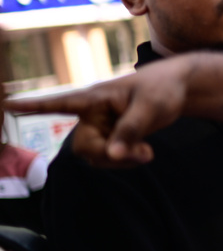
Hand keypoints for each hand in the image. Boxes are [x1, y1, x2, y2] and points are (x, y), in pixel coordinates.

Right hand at [4, 56, 191, 165]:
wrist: (178, 90)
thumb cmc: (162, 89)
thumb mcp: (150, 107)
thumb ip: (130, 130)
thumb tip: (112, 155)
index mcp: (94, 98)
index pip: (58, 103)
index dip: (32, 107)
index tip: (6, 105)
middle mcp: (92, 114)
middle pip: (84, 146)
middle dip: (110, 156)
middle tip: (143, 155)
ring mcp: (101, 128)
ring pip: (96, 157)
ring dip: (121, 161)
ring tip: (147, 152)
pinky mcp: (111, 138)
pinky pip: (108, 159)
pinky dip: (125, 161)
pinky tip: (144, 153)